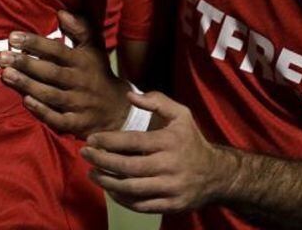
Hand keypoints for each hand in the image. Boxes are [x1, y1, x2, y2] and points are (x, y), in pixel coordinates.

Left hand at [0, 10, 129, 136]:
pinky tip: (26, 101)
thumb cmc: (98, 74)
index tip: (12, 37)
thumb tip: (62, 13)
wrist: (118, 110)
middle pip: (50, 72)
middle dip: (25, 64)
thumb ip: (80, 29)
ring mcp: (78, 103)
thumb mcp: (94, 49)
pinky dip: (43, 111)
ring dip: (28, 85)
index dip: (35, 43)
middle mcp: (79, 81)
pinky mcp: (77, 123)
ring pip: (50, 94)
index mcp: (82, 61)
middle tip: (2, 57)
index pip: (56, 50)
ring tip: (6, 75)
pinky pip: (58, 118)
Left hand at [81, 90, 235, 213]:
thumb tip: (130, 96)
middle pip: (128, 167)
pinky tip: (110, 189)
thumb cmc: (192, 141)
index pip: (132, 142)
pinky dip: (121, 199)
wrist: (217, 175)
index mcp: (169, 141)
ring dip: (107, 182)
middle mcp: (169, 165)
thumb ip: (157, 102)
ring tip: (92, 173)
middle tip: (85, 155)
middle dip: (101, 161)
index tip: (91, 139)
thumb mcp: (181, 114)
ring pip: (131, 189)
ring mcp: (170, 188)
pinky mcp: (170, 205)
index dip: (108, 141)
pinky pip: (140, 205)